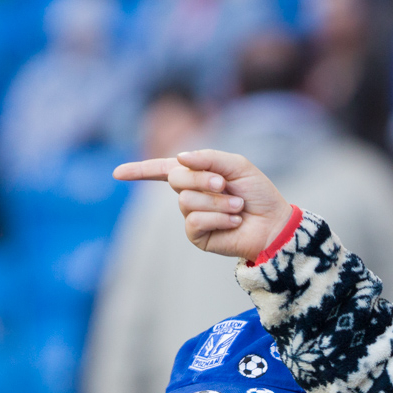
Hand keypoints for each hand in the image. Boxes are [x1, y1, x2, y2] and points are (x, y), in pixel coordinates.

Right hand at [113, 149, 293, 260]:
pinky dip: (217, 218)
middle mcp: (190, 194)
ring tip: (237, 208)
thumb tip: (179, 158)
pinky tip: (233, 221)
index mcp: (197, 175)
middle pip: (175, 178)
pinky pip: (194, 221)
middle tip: (226, 187)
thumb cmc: (258, 195)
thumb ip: (208, 157)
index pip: (161, 170)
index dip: (139, 171)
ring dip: (216, 202)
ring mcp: (192, 216)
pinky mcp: (198, 236)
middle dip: (202, 180)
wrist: (275, 224)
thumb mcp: (237, 165)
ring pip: (186, 200)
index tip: (117, 174)